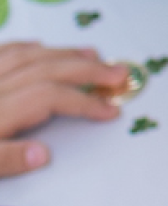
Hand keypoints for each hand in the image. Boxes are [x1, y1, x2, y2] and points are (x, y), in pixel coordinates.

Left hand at [0, 42, 129, 175]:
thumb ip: (6, 159)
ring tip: (92, 54)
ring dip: (63, 54)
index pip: (49, 98)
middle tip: (117, 73)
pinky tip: (39, 46)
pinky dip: (25, 47)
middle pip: (45, 71)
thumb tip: (42, 155)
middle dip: (86, 71)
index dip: (83, 102)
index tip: (109, 111)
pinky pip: (3, 50)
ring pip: (27, 56)